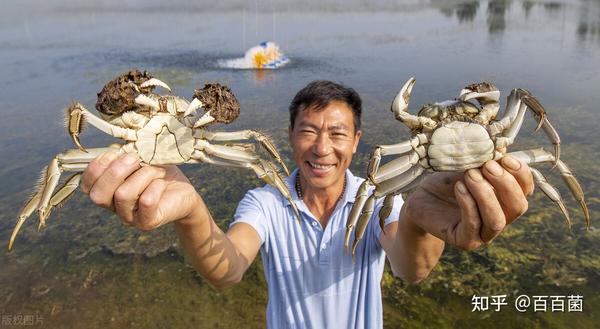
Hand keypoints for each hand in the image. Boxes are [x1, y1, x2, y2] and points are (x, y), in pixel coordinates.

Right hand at [80, 150, 202, 230]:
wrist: (183, 191)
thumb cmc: (158, 173)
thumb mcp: (140, 160)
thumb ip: (123, 157)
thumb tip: (115, 150)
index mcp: (107, 192)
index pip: (86, 187)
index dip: (95, 168)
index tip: (113, 152)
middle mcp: (114, 208)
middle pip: (98, 196)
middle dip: (115, 172)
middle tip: (134, 158)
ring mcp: (130, 218)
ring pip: (123, 195)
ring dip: (142, 175)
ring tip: (156, 170)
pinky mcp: (148, 222)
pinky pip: (146, 202)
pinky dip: (155, 187)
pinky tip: (161, 183)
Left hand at [403, 156, 533, 249]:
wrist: (421, 200)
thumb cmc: (447, 183)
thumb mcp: (466, 167)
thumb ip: (484, 162)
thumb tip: (499, 149)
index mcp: (505, 200)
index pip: (526, 190)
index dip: (521, 174)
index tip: (505, 158)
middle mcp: (500, 218)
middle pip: (518, 207)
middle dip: (506, 184)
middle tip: (487, 166)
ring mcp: (483, 233)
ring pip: (497, 220)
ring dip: (486, 195)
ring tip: (470, 175)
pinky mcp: (464, 240)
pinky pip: (472, 224)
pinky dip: (468, 203)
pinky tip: (458, 187)